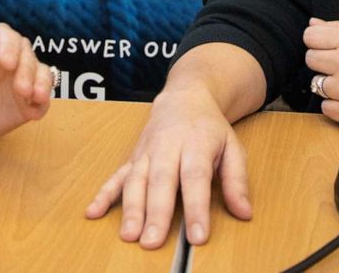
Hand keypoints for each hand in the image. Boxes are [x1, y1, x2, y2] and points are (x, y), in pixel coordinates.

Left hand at [0, 13, 51, 136]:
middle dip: (26, 70)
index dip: (9, 48)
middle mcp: (15, 55)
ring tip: (35, 96)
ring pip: (41, 71)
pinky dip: (44, 100)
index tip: (7, 63)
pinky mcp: (32, 96)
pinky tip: (36, 110)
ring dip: (40, 83)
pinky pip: (44, 95)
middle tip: (20, 88)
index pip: (7, 37)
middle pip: (27, 54)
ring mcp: (25, 75)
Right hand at [85, 86, 250, 249]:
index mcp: (196, 144)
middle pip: (160, 181)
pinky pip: (116, 176)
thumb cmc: (209, 127)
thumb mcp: (233, 147)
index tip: (196, 236)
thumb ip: (237, 181)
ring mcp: (146, 152)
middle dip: (156, 213)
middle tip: (152, 242)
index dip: (196, 209)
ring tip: (129, 235)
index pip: (196, 179)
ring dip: (130, 208)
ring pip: (136, 180)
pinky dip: (103, 194)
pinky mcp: (133, 157)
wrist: (184, 96)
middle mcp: (168, 146)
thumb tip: (245, 213)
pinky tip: (93, 212)